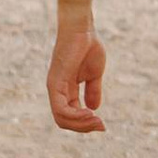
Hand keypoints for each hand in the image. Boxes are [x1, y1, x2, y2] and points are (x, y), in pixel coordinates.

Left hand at [48, 12, 107, 132]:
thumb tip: (94, 108)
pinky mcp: (55, 83)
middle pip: (64, 121)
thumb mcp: (94, 74)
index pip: (70, 116)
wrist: (81, 29)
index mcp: (66, 90)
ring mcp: (54, 88)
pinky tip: (90, 113)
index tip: (102, 124)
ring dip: (81, 125)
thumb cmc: (87, 46)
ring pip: (61, 119)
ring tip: (96, 120)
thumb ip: (93, 90)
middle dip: (84, 128)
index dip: (86, 124)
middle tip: (101, 125)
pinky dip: (75, 116)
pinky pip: (61, 109)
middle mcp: (57, 91)